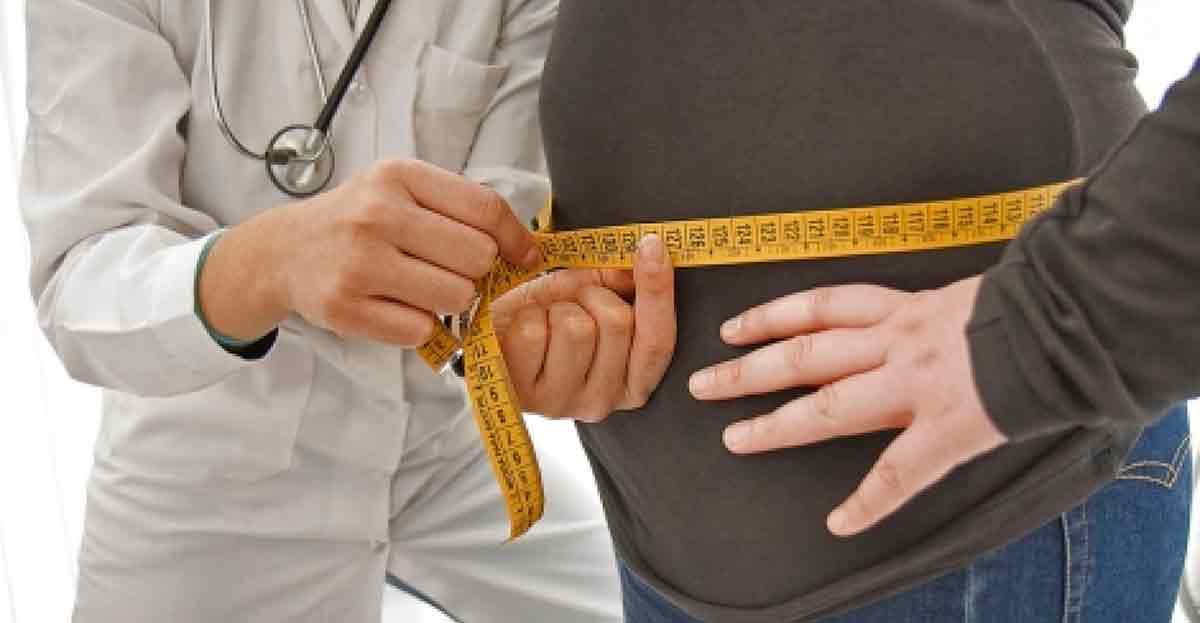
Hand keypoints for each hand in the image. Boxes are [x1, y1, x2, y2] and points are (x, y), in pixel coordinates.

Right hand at [200, 159, 540, 343]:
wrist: (285, 251)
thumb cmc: (360, 220)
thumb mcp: (402, 190)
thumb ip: (459, 208)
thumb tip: (528, 249)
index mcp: (399, 176)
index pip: (485, 208)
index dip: (517, 238)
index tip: (525, 256)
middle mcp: (377, 215)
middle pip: (478, 257)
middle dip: (477, 271)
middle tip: (452, 270)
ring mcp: (358, 264)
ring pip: (456, 297)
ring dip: (452, 302)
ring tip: (424, 289)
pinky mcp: (344, 309)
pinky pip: (421, 330)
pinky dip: (421, 326)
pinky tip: (398, 307)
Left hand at [491, 234, 675, 421]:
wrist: (490, 335)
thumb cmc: (542, 320)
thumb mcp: (583, 295)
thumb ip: (616, 281)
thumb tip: (645, 257)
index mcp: (630, 382)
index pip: (658, 341)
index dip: (658, 291)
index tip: (652, 245)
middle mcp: (603, 401)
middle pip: (617, 323)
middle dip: (592, 295)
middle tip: (574, 301)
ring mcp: (564, 403)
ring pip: (576, 327)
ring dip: (557, 308)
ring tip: (545, 319)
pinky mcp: (526, 396)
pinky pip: (535, 332)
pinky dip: (527, 316)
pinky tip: (521, 331)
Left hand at [688, 276, 1007, 536]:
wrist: (1072, 322)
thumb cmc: (1024, 307)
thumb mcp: (961, 296)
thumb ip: (919, 315)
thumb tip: (888, 324)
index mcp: (901, 311)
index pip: (820, 307)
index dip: (772, 317)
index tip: (733, 329)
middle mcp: (897, 342)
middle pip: (805, 354)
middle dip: (748, 370)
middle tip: (702, 384)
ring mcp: (917, 385)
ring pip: (830, 405)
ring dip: (777, 425)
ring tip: (735, 440)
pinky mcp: (948, 430)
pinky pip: (899, 471)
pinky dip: (869, 501)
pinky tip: (840, 523)